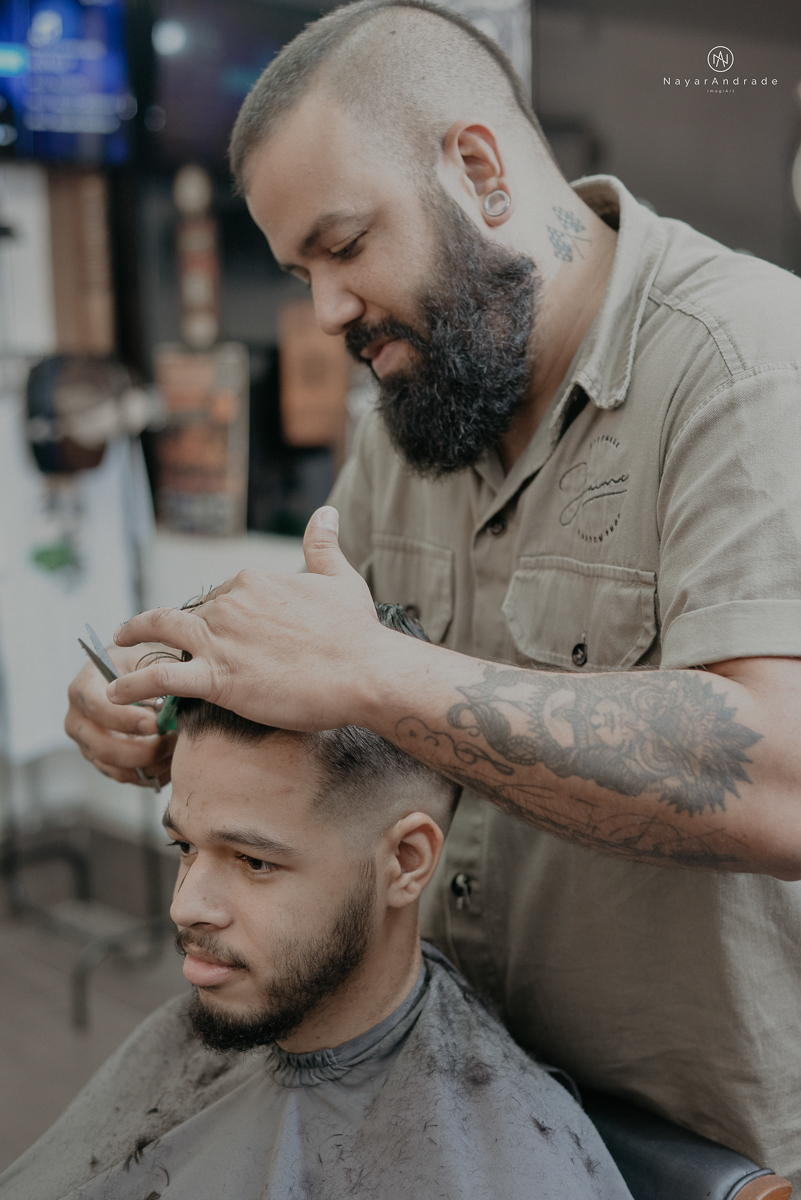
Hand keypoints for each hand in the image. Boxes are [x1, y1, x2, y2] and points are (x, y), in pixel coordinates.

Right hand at [65, 643, 176, 786]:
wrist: (137, 678)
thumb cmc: (141, 665)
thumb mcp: (146, 658)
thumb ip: (154, 674)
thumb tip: (172, 691)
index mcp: (83, 689)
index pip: (97, 708)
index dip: (125, 719)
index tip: (154, 722)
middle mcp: (78, 720)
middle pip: (103, 747)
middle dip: (142, 749)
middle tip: (171, 740)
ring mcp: (88, 745)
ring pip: (116, 767)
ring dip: (151, 764)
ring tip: (176, 748)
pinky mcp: (103, 761)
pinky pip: (126, 777)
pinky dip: (151, 773)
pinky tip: (171, 758)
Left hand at [109, 508, 387, 730]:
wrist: (367, 673)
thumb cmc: (357, 632)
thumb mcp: (339, 578)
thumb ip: (323, 545)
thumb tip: (325, 512)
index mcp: (254, 580)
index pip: (221, 595)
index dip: (218, 614)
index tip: (217, 631)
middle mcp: (231, 603)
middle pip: (192, 616)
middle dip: (180, 629)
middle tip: (161, 640)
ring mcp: (221, 641)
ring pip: (163, 633)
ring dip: (135, 635)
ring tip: (119, 644)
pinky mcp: (218, 678)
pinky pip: (162, 678)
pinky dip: (133, 684)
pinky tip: (115, 691)